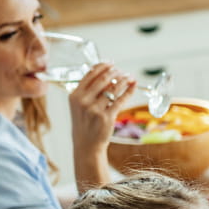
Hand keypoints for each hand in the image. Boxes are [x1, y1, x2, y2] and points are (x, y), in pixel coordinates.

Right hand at [69, 62, 135, 187]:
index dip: (103, 66)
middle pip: (103, 79)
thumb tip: (107, 74)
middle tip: (122, 71)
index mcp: (75, 95)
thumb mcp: (79, 105)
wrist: (86, 145)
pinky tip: (133, 85)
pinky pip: (121, 100)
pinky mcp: (107, 117)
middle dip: (115, 72)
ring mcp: (95, 109)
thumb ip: (89, 91)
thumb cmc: (84, 123)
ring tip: (129, 77)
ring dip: (124, 80)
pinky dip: (129, 90)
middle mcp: (83, 101)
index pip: (90, 74)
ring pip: (113, 88)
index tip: (111, 63)